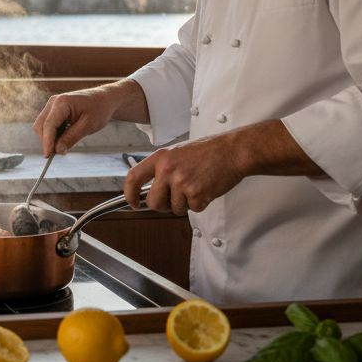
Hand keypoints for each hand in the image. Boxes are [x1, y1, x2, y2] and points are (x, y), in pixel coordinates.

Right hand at [33, 80, 142, 156]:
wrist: (104, 99)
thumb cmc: (98, 110)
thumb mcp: (88, 126)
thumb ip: (71, 138)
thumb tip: (57, 150)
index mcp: (62, 103)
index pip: (49, 125)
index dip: (47, 142)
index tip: (48, 156)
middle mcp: (54, 101)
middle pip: (41, 126)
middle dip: (47, 141)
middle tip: (60, 153)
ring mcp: (52, 104)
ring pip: (42, 126)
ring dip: (50, 137)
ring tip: (65, 144)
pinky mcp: (54, 109)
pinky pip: (47, 124)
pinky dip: (53, 133)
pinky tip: (64, 137)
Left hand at [123, 134, 246, 215]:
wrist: (232, 151)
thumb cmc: (208, 151)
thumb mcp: (177, 152)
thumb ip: (162, 169)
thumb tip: (151, 190)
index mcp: (160, 158)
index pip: (133, 177)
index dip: (129, 194)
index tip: (132, 203)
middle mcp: (168, 170)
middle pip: (153, 202)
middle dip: (163, 206)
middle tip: (174, 200)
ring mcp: (181, 183)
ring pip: (174, 208)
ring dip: (185, 204)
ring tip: (196, 186)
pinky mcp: (196, 194)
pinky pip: (192, 209)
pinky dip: (199, 204)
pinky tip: (205, 189)